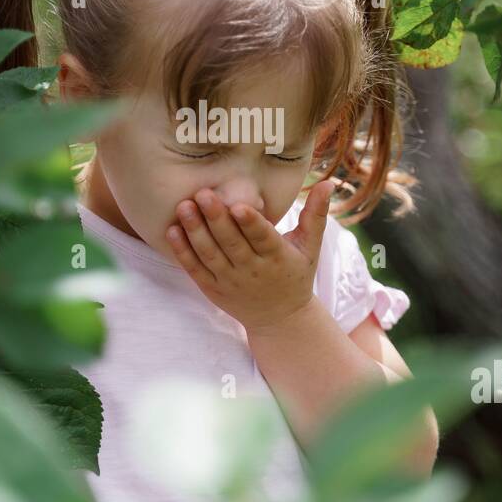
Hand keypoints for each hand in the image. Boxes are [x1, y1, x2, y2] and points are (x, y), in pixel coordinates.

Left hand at [165, 179, 335, 332]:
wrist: (280, 319)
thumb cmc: (296, 273)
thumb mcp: (310, 246)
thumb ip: (316, 214)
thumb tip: (329, 182)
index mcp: (278, 257)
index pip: (263, 238)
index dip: (251, 223)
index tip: (239, 206)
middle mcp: (253, 270)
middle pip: (232, 244)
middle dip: (217, 219)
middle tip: (203, 193)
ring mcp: (230, 281)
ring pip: (210, 255)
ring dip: (195, 231)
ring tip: (184, 207)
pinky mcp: (213, 289)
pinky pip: (196, 269)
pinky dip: (183, 252)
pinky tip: (172, 231)